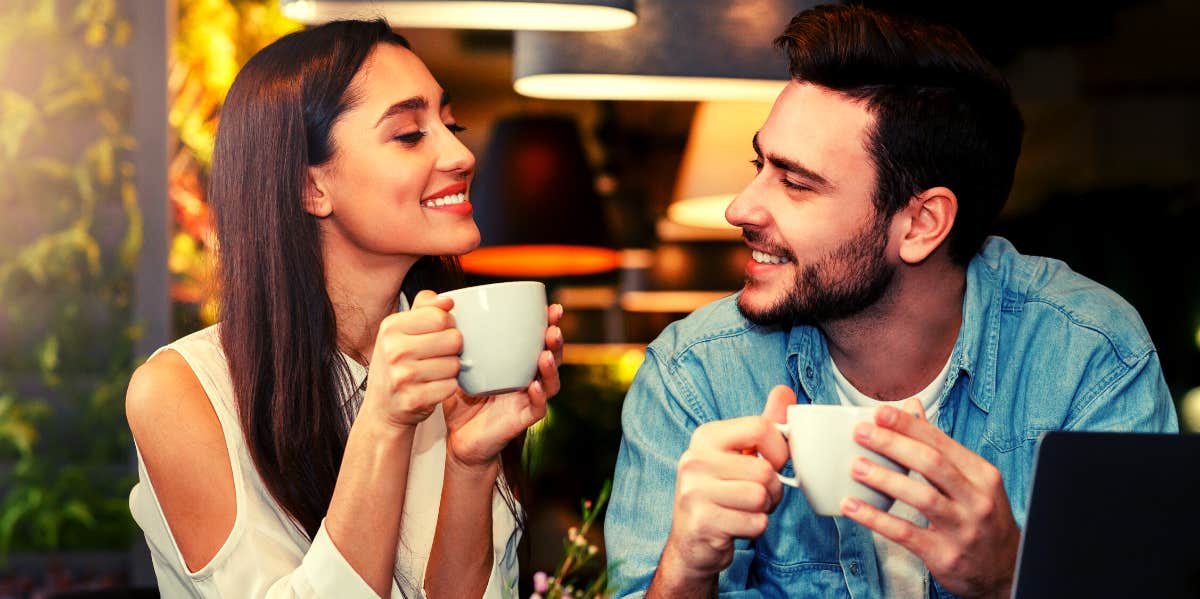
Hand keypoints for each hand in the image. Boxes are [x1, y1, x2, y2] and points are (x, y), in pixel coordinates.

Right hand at [362, 290, 462, 428]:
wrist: (382, 408)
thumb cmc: (397, 364)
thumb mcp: (402, 330)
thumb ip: (425, 308)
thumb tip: (448, 300)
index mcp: (391, 327)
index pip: (441, 316)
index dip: (448, 325)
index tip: (439, 334)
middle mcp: (393, 350)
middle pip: (453, 339)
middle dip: (453, 348)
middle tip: (437, 356)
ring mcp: (402, 377)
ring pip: (455, 364)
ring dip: (450, 370)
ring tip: (433, 372)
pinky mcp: (413, 400)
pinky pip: (451, 386)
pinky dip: (447, 388)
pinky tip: (432, 387)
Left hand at [442, 303, 564, 469]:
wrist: (458, 439)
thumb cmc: (459, 400)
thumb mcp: (451, 362)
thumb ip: (443, 333)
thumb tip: (429, 296)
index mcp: (516, 362)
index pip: (537, 338)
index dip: (547, 323)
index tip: (550, 306)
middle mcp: (527, 378)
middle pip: (551, 356)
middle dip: (556, 340)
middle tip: (553, 326)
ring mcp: (527, 399)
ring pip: (550, 382)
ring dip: (552, 367)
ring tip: (546, 354)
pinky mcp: (522, 419)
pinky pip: (537, 408)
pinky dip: (539, 397)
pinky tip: (534, 386)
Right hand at [658, 386, 795, 584]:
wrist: (692, 542)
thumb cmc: (722, 493)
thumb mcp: (739, 455)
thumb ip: (763, 425)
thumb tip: (784, 390)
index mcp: (705, 437)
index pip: (760, 428)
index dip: (778, 450)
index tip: (771, 464)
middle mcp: (694, 460)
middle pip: (764, 470)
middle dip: (772, 489)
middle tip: (755, 496)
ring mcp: (694, 492)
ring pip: (760, 496)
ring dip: (764, 510)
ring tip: (744, 510)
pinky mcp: (702, 522)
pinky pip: (755, 523)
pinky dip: (754, 528)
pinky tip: (736, 526)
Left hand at [842, 397, 1020, 597]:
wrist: (1005, 570)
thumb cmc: (981, 517)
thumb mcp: (972, 480)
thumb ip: (940, 446)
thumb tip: (912, 407)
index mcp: (982, 475)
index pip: (942, 443)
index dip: (909, 426)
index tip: (880, 412)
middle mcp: (977, 500)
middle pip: (932, 464)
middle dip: (894, 444)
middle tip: (861, 433)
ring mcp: (963, 529)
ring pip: (921, 497)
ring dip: (884, 479)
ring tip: (856, 466)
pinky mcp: (945, 555)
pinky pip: (906, 533)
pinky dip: (876, 518)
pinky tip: (853, 506)